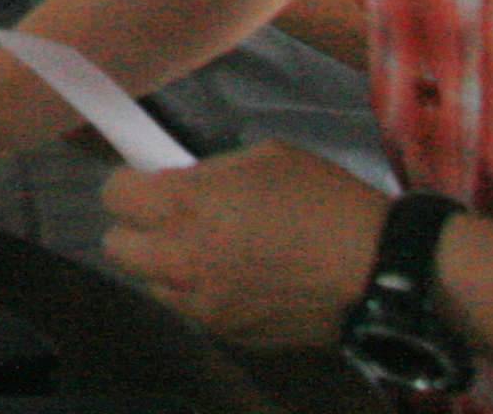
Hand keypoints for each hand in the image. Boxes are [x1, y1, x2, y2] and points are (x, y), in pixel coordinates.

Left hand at [102, 143, 388, 348]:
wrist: (378, 269)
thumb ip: (209, 173)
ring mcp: (202, 305)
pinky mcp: (229, 334)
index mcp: (183, 207)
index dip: (132, 185)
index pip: (114, 195)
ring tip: (207, 252)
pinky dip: (201, 294)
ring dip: (166, 266)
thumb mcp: (263, 158)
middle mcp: (180, 260)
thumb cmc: (323, 200)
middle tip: (172, 220)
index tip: (152, 183)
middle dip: (137, 230)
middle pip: (116, 247)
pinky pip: (192, 310)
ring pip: (151, 284)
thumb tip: (184, 184)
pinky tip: (237, 279)